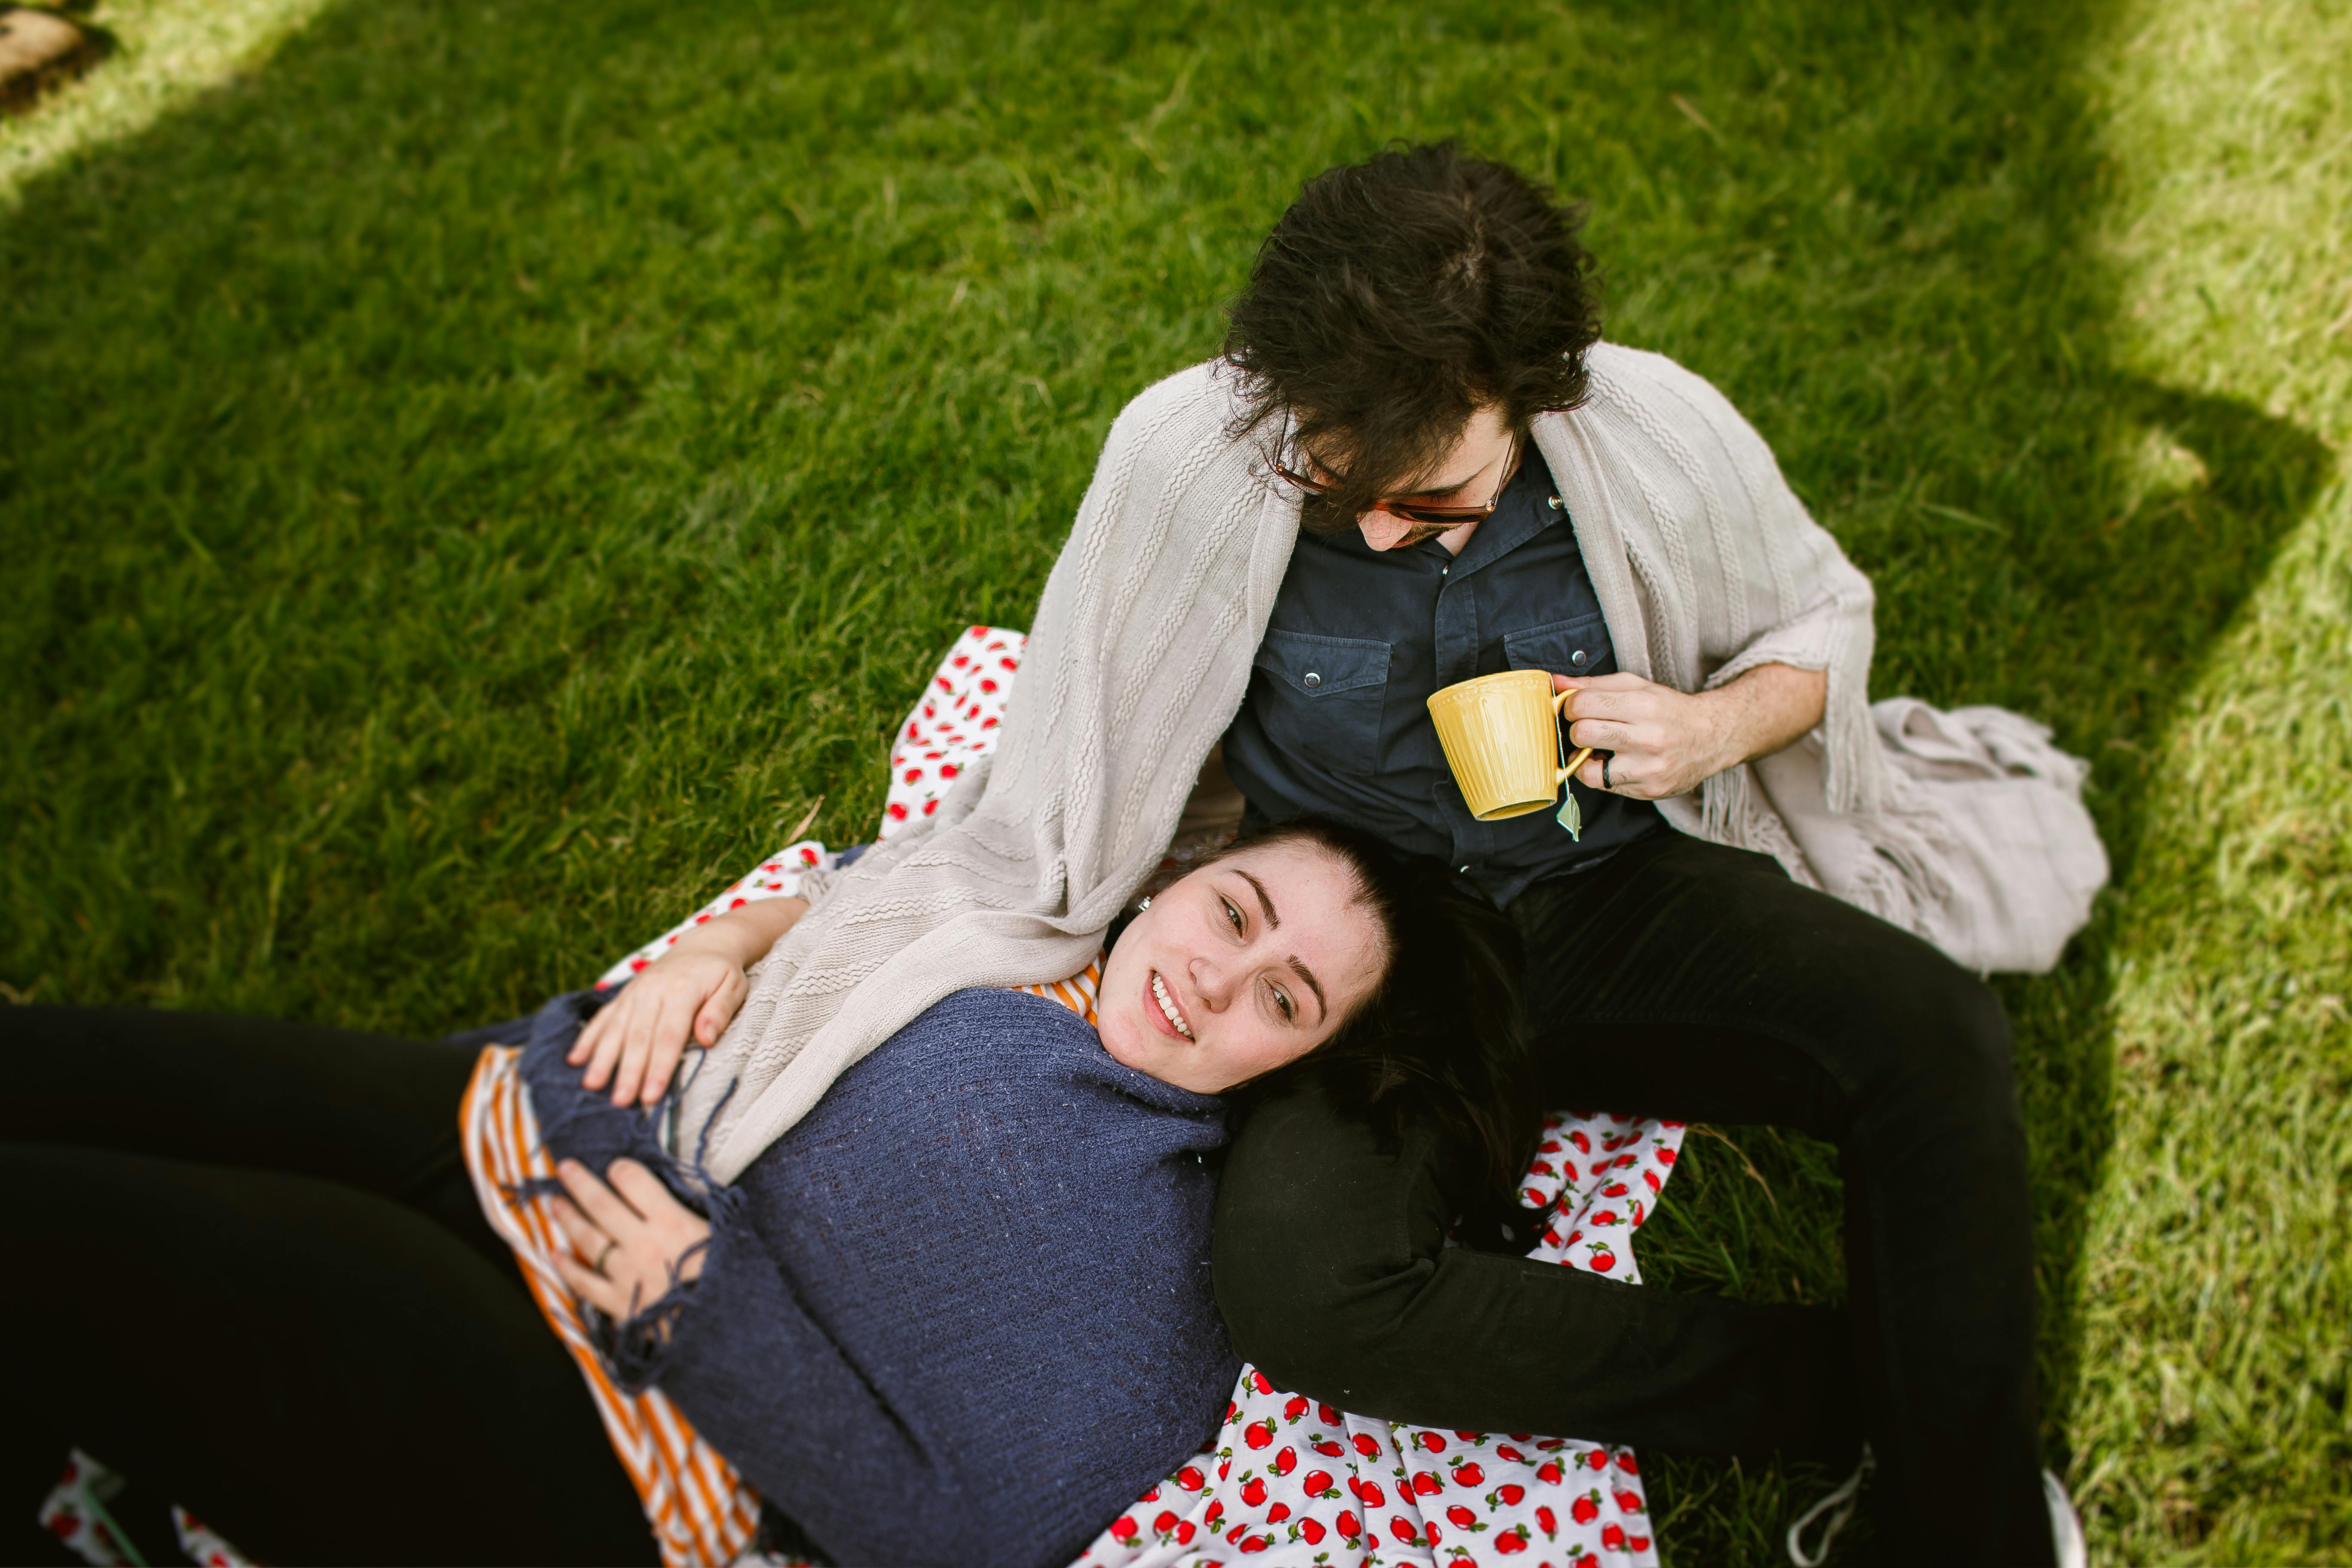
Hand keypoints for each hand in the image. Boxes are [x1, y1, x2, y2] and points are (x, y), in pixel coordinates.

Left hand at [548, 1157, 711, 1320]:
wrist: (725, 1324)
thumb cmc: (729, 1276)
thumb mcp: (723, 1234)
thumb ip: (695, 1212)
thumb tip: (675, 1196)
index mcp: (672, 1221)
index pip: (634, 1182)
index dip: (621, 1170)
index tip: (615, 1167)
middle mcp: (643, 1242)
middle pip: (602, 1205)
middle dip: (580, 1183)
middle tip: (565, 1168)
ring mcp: (627, 1273)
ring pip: (588, 1239)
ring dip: (569, 1218)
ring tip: (556, 1202)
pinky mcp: (620, 1303)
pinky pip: (585, 1283)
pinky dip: (567, 1268)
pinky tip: (555, 1254)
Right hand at [572, 949, 748, 1107]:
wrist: (701, 946)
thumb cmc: (721, 974)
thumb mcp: (733, 987)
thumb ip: (720, 1011)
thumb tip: (707, 1038)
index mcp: (682, 989)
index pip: (669, 1035)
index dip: (659, 1067)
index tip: (651, 1095)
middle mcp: (653, 990)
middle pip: (638, 1036)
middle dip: (628, 1071)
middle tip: (620, 1101)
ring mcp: (634, 992)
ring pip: (616, 1029)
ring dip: (602, 1058)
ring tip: (591, 1085)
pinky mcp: (624, 995)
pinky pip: (603, 1017)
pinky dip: (588, 1038)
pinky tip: (575, 1059)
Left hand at [1555, 664, 1825, 800]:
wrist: (1712, 737)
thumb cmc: (1667, 709)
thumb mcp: (1635, 686)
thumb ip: (1593, 684)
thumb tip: (1554, 682)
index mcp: (1643, 705)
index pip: (1582, 704)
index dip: (1570, 706)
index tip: (1577, 708)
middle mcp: (1648, 738)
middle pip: (1582, 734)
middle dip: (1577, 730)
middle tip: (1588, 728)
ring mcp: (1649, 768)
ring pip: (1587, 768)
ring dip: (1585, 757)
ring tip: (1600, 748)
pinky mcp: (1649, 790)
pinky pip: (1603, 786)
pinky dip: (1601, 774)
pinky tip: (1613, 763)